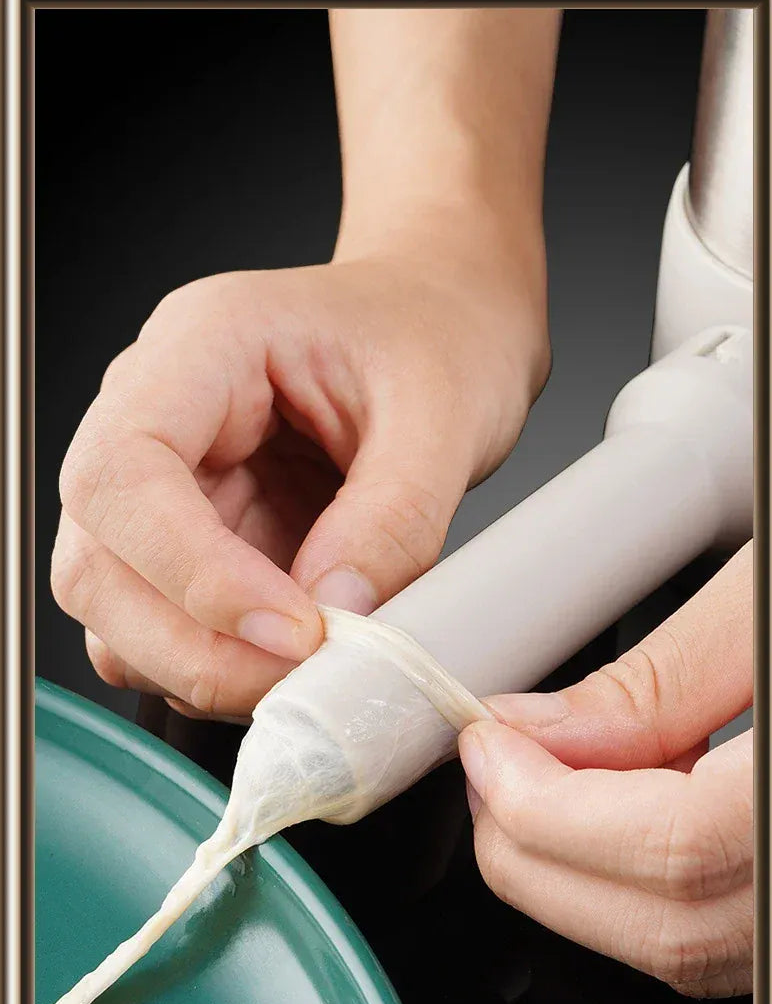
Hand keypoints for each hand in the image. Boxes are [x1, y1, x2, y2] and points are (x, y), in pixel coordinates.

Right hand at [53, 215, 548, 718]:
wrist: (444, 323)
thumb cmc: (434, 335)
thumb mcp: (442, 412)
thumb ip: (390, 518)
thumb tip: (335, 617)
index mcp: (201, 346)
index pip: (126, 471)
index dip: (191, 571)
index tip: (291, 629)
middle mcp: (158, 416)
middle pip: (95, 562)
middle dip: (191, 645)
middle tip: (302, 679)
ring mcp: (169, 487)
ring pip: (117, 612)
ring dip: (201, 666)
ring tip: (308, 673)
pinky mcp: (195, 543)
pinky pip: (169, 630)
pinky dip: (220, 667)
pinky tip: (292, 662)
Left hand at [459, 542, 752, 998]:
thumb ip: (663, 677)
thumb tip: (543, 732)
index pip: (670, 851)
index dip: (547, 806)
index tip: (489, 742)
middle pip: (669, 928)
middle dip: (542, 852)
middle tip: (496, 766)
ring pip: (690, 949)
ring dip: (582, 872)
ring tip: (543, 780)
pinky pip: (724, 933)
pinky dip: (645, 880)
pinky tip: (625, 805)